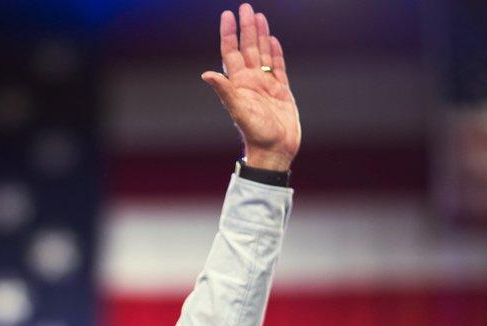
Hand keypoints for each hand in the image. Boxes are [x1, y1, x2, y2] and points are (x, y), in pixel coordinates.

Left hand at [201, 4, 300, 171]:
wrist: (275, 150)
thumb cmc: (256, 134)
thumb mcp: (238, 110)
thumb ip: (224, 91)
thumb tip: (206, 74)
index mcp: (238, 83)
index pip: (231, 52)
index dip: (229, 33)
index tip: (228, 15)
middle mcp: (250, 81)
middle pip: (247, 48)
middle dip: (246, 28)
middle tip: (245, 7)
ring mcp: (265, 85)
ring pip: (262, 54)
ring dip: (260, 35)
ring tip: (258, 17)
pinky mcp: (281, 91)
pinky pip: (277, 67)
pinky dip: (275, 53)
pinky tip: (272, 40)